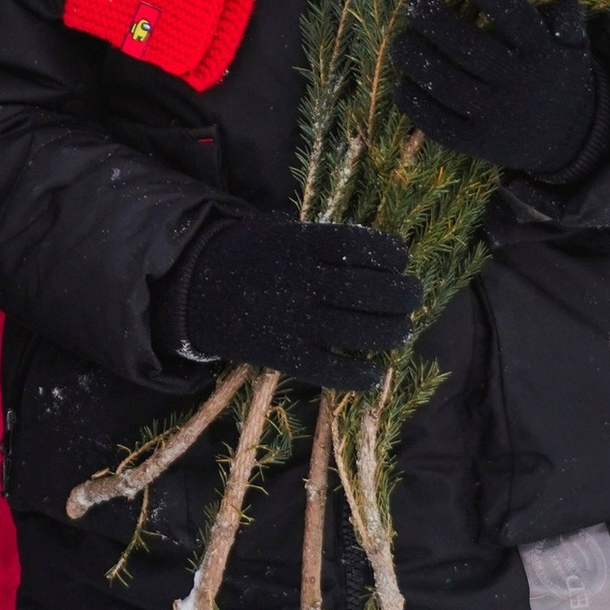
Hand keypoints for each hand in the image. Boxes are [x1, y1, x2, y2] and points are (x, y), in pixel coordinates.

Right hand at [169, 217, 421, 392]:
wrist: (196, 289)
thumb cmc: (248, 257)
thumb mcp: (280, 234)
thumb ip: (321, 243)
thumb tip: (376, 256)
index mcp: (300, 245)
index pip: (357, 245)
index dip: (388, 253)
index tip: (402, 260)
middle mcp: (301, 281)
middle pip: (366, 289)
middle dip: (401, 295)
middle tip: (413, 297)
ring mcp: (293, 319)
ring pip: (356, 329)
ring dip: (390, 332)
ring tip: (402, 330)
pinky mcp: (284, 354)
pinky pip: (330, 369)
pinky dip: (359, 375)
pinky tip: (374, 374)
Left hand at [394, 0, 602, 180]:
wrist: (568, 138)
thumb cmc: (557, 76)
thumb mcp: (574, 47)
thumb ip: (566, 19)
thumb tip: (555, 5)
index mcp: (545, 54)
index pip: (520, 21)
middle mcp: (520, 85)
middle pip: (470, 49)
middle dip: (436, 22)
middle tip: (415, 4)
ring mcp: (498, 117)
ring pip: (446, 85)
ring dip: (415, 60)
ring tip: (401, 42)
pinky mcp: (478, 143)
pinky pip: (439, 123)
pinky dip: (416, 104)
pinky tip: (404, 85)